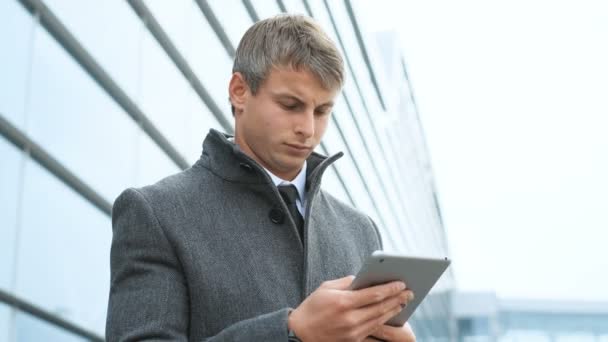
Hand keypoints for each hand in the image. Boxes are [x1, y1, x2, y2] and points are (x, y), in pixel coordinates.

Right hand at [288, 275, 413, 341]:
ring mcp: (353, 332)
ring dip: (394, 310)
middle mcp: (350, 318)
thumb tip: (365, 279)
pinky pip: (373, 329)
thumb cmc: (312, 307)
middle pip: (380, 308)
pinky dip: (384, 320)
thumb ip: (347, 282)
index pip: (374, 294)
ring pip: (380, 319)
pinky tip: (390, 314)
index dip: (390, 288)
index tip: (401, 283)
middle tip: (410, 292)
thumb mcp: (327, 288)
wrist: (300, 333)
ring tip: (404, 302)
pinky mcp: (353, 340)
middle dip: (397, 299)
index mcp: (343, 302)